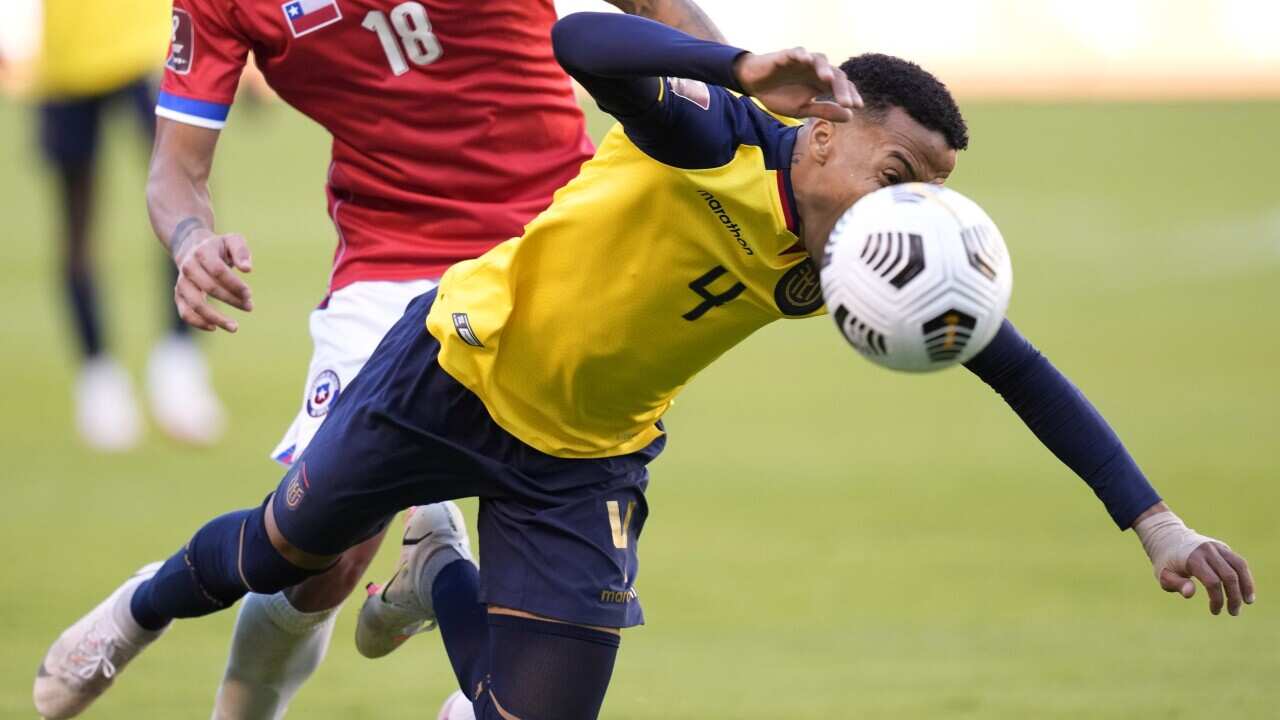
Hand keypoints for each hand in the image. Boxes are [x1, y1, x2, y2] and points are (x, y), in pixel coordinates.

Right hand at [173, 228, 253, 331]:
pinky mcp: (179, 295)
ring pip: (195, 304)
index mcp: (202, 253)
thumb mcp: (233, 241)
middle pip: (209, 287)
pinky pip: (184, 312)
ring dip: (215, 317)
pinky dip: (198, 322)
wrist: (193, 249)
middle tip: (249, 306)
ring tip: (234, 327)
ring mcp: (181, 282)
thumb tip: (247, 269)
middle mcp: (188, 267)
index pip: (219, 271)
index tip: (249, 294)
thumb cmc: (219, 247)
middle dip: (232, 299)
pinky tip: (214, 327)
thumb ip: (242, 251)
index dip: (234, 284)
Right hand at [733, 48, 861, 121]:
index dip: (851, 95)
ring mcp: (803, 61)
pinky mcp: (786, 55)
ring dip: (824, 69)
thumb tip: (850, 117)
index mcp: (822, 83)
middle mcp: (816, 70)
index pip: (842, 87)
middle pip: (835, 75)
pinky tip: (806, 60)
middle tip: (846, 103)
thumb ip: (824, 110)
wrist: (755, 84)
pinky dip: (802, 55)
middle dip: (842, 89)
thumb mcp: (802, 108)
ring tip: (828, 80)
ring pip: (819, 60)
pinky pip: (797, 52)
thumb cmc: (779, 95)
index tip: (857, 107)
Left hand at [1158, 541, 1254, 616]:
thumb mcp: (1163, 574)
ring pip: (1239, 566)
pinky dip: (1245, 576)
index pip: (1212, 581)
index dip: (1217, 599)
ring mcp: (1217, 547)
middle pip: (1229, 575)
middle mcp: (1207, 551)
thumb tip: (1190, 593)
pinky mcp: (1223, 547)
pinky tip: (1246, 590)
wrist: (1167, 538)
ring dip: (1247, 585)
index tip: (1215, 611)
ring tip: (1248, 602)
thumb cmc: (1165, 561)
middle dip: (1234, 596)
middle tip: (1233, 612)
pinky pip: (1239, 562)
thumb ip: (1176, 584)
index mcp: (1193, 558)